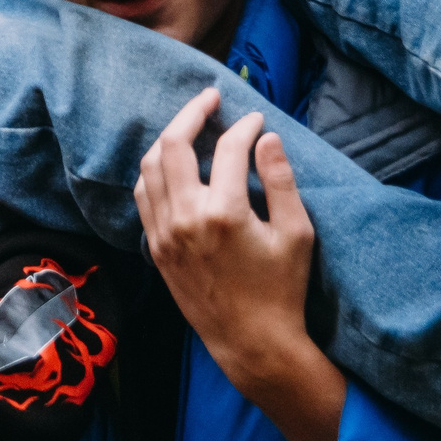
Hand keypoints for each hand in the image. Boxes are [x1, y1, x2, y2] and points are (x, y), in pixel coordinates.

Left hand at [133, 88, 343, 440]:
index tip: (257, 121)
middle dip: (191, 112)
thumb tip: (266, 137)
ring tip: (191, 125)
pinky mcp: (155, 246)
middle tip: (210, 98)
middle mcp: (185, 217)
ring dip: (169, 138)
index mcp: (224, 212)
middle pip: (173, 143)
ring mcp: (164, 232)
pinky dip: (155, 170)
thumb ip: (280, 181)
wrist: (250, 342)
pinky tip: (172, 162)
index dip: (245, 127)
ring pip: (151, 166)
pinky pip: (144, 194)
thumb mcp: (296, 234)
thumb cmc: (282, 289)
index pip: (229, 148)